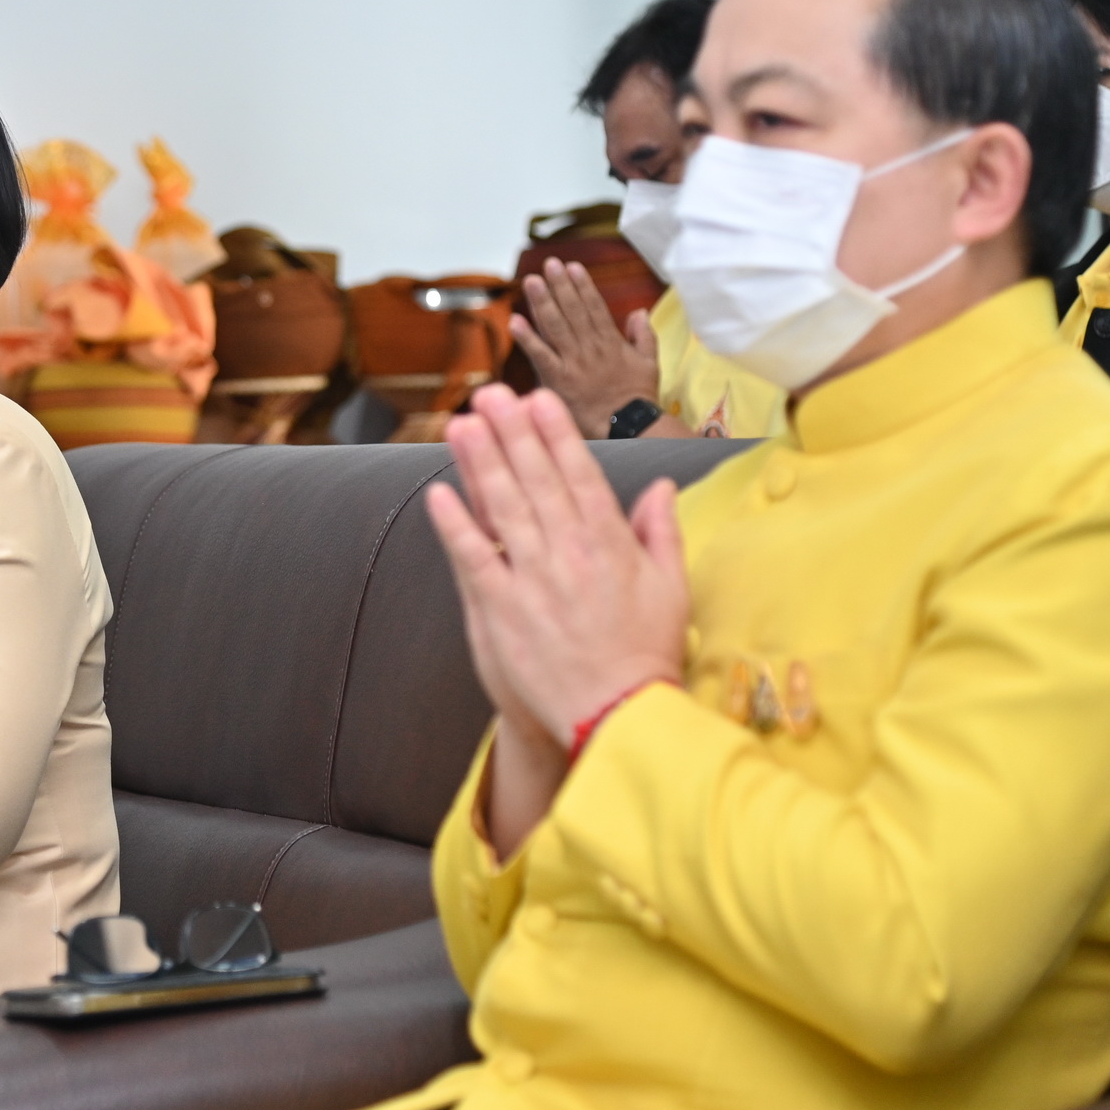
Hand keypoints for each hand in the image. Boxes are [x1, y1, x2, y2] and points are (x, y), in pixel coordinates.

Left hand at [422, 385, 689, 851]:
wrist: (618, 715)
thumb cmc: (646, 653)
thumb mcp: (670, 587)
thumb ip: (661, 531)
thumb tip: (660, 486)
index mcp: (610, 544)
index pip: (579, 476)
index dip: (555, 435)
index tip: (539, 400)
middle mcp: (570, 554)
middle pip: (535, 481)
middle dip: (512, 432)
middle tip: (492, 394)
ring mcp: (533, 580)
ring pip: (503, 508)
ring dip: (481, 463)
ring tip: (463, 424)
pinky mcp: (502, 611)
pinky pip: (473, 558)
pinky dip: (455, 525)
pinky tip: (438, 493)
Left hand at [508, 259, 659, 437]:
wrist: (629, 427)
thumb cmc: (637, 399)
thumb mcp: (650, 363)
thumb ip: (644, 335)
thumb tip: (640, 311)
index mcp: (611, 342)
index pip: (594, 307)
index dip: (582, 285)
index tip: (572, 266)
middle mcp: (590, 347)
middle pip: (572, 310)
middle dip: (560, 285)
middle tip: (549, 264)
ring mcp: (574, 362)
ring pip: (556, 326)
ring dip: (542, 302)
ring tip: (532, 281)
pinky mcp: (558, 380)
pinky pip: (540, 355)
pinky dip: (527, 338)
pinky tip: (514, 321)